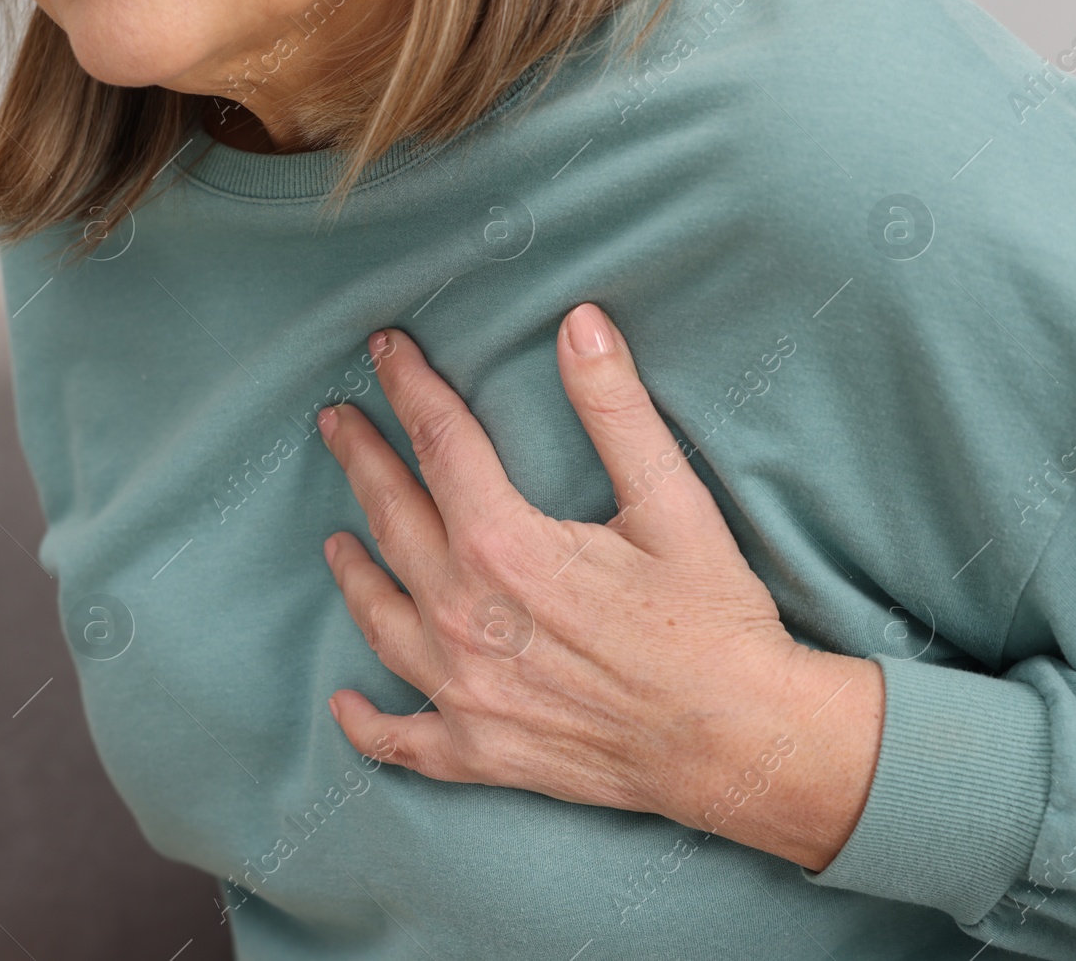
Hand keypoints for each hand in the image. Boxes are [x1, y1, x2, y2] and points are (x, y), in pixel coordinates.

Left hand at [317, 304, 883, 870]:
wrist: (740, 745)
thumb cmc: (712, 622)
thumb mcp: (673, 502)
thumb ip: (616, 410)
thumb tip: (579, 323)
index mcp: (504, 546)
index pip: (439, 442)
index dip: (409, 387)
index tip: (385, 349)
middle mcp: (463, 616)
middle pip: (391, 517)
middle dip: (360, 459)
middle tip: (335, 422)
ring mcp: (462, 690)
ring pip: (379, 618)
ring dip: (353, 573)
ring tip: (335, 541)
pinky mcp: (477, 752)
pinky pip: (402, 738)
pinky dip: (368, 723)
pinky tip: (345, 705)